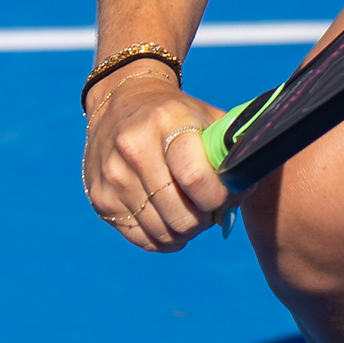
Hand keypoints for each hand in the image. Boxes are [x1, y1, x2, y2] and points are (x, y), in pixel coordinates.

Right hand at [82, 66, 233, 251]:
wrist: (121, 102)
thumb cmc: (176, 116)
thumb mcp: (206, 118)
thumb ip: (230, 153)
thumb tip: (242, 192)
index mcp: (166, 121)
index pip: (196, 178)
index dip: (218, 197)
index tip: (223, 195)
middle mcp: (133, 148)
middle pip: (181, 216)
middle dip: (203, 219)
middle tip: (206, 207)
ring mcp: (113, 176)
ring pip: (163, 233)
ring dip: (185, 231)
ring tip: (188, 211)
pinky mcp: (101, 199)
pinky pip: (142, 239)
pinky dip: (163, 238)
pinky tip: (168, 218)